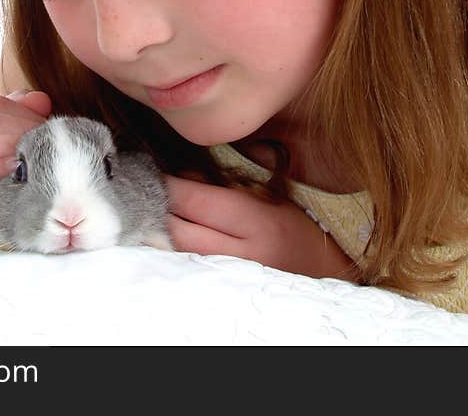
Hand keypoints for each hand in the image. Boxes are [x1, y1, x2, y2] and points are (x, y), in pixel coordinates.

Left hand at [164, 174, 358, 279]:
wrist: (319, 271)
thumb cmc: (293, 227)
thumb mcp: (268, 197)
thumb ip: (225, 186)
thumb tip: (183, 178)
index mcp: (259, 224)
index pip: (199, 203)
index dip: (171, 187)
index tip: (154, 175)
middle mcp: (244, 257)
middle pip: (181, 233)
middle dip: (160, 210)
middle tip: (149, 193)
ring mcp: (233, 280)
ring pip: (179, 254)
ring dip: (163, 232)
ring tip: (158, 213)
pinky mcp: (224, 292)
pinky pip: (188, 268)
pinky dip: (174, 250)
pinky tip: (171, 236)